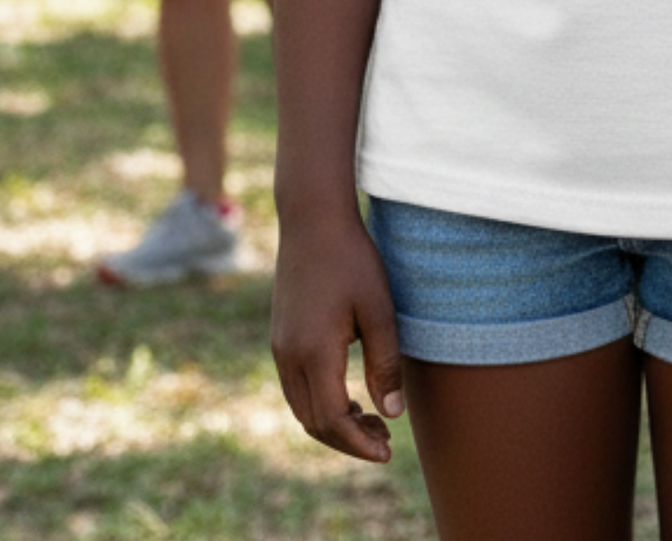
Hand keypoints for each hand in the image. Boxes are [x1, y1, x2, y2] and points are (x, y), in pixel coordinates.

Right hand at [270, 211, 405, 463]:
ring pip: (302, 408)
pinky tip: (348, 397)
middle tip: (384, 440)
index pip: (332, 420)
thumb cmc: (353, 259)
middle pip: (313, 423)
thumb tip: (392, 414)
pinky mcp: (279, 338)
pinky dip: (321, 403)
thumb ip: (385, 363)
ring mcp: (279, 348)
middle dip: (348, 440)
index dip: (359, 443)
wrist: (312, 220)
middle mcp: (289, 356)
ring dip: (333, 424)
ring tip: (371, 420)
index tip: (387, 452)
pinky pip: (296, 388)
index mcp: (314, 352)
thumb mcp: (379, 309)